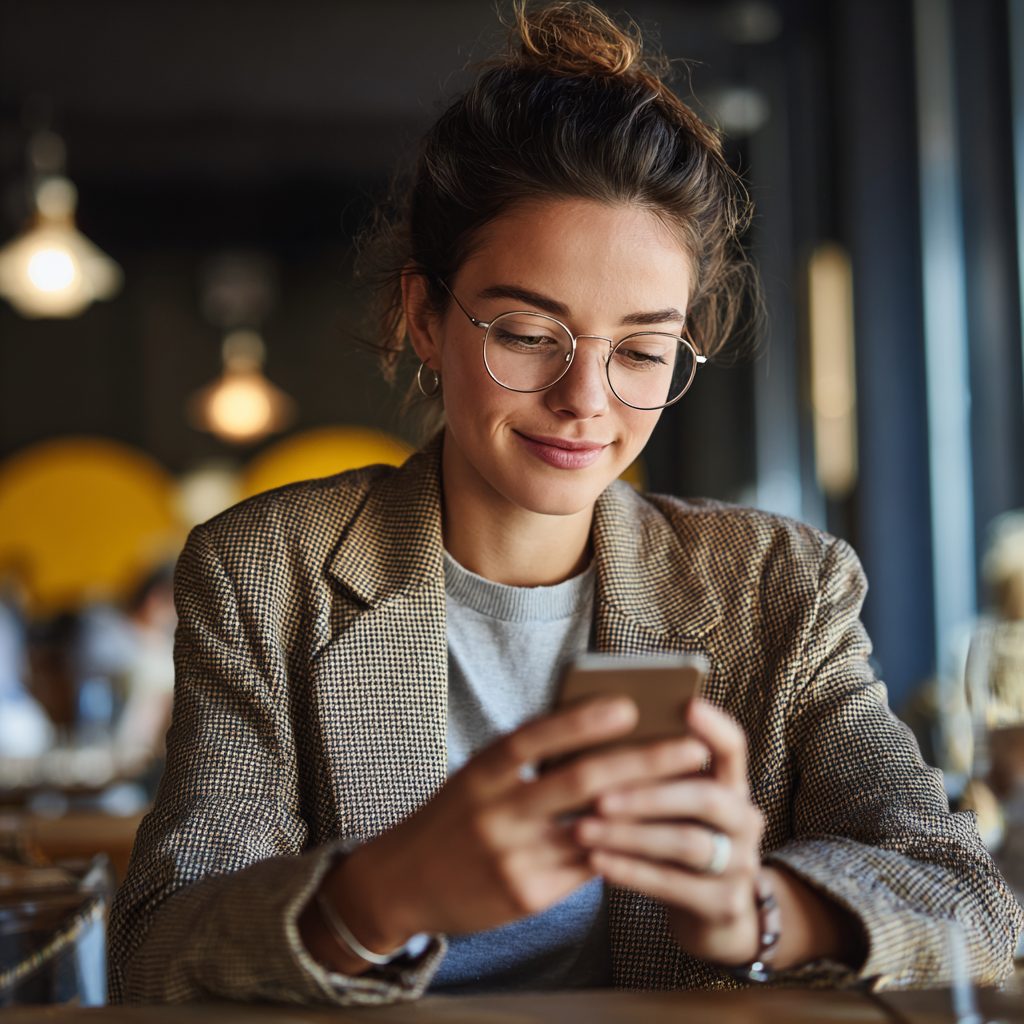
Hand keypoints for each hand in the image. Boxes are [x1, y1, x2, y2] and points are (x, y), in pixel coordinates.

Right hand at [304, 695, 706, 970]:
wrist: (402, 882)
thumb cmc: (453, 817)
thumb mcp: (476, 777)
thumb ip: (525, 760)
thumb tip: (596, 732)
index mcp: (482, 772)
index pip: (535, 738)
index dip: (581, 721)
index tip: (628, 705)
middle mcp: (495, 812)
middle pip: (579, 782)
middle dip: (643, 762)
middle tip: (691, 748)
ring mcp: (511, 857)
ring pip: (594, 830)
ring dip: (647, 810)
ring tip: (690, 791)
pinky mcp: (526, 895)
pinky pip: (586, 868)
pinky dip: (621, 848)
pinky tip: (657, 833)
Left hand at [574, 697, 765, 965]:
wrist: (709, 915)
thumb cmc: (673, 839)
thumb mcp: (672, 805)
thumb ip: (654, 774)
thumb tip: (593, 734)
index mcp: (732, 784)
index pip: (733, 746)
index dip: (714, 725)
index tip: (686, 704)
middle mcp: (744, 819)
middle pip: (707, 798)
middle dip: (650, 794)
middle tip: (598, 795)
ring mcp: (740, 864)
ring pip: (688, 844)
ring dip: (630, 836)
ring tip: (583, 830)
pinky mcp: (724, 905)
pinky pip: (674, 885)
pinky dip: (631, 872)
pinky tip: (595, 862)